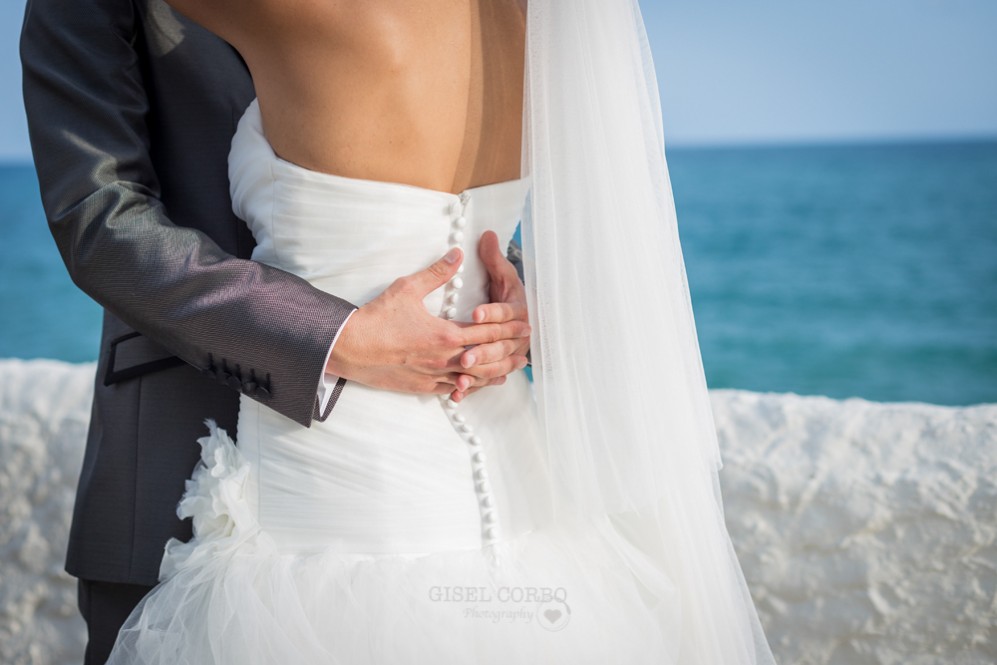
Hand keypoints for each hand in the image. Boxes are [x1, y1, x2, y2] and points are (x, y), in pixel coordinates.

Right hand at [326, 247, 530, 395]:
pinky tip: (476, 385)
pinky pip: (453, 390)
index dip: (508, 327)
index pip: (486, 331)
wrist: (351, 348)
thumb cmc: (377, 318)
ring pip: (473, 378)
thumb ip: (437, 272)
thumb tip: (457, 254)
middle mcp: (444, 359)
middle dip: (508, 352)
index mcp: (445, 334)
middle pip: (486, 357)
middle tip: (525, 349)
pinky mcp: (422, 386)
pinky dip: (469, 387)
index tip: (524, 324)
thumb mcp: (407, 288)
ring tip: (510, 370)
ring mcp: (434, 376)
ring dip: (494, 373)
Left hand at [450, 230, 531, 402]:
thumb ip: (493, 257)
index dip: (492, 314)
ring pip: (493, 366)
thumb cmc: (506, 291)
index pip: (505, 313)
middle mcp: (515, 335)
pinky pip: (484, 380)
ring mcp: (506, 354)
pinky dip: (472, 387)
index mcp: (517, 311)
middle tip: (464, 355)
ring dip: (478, 372)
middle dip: (482, 350)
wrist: (520, 318)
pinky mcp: (494, 367)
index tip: (476, 314)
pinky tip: (456, 393)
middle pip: (499, 345)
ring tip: (460, 374)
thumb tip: (488, 233)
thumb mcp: (501, 274)